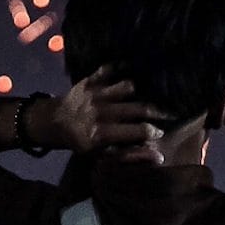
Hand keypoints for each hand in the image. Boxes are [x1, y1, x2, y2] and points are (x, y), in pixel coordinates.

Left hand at [29, 69, 164, 162]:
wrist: (54, 121)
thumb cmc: (82, 142)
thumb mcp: (102, 155)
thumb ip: (130, 155)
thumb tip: (159, 157)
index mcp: (102, 134)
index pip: (136, 131)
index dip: (153, 131)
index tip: (163, 130)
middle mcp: (100, 112)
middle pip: (136, 108)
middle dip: (156, 111)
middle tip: (170, 112)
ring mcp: (95, 93)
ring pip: (127, 86)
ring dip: (140, 91)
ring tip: (152, 92)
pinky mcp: (90, 79)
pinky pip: (110, 69)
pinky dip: (122, 67)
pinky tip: (133, 70)